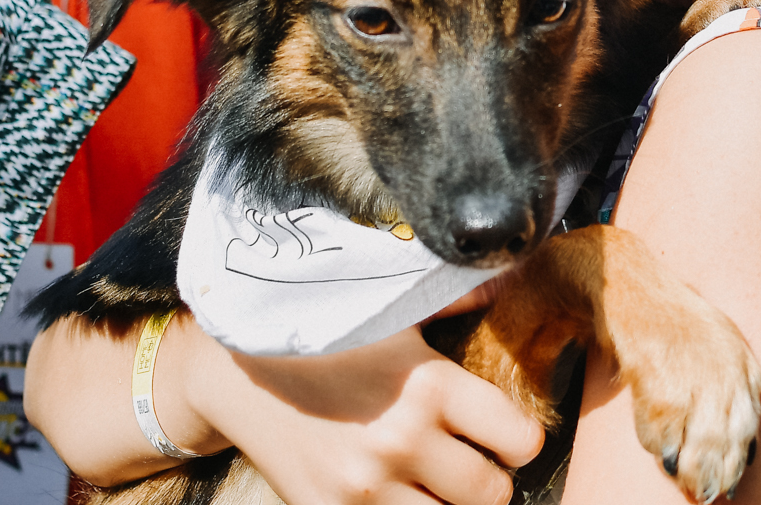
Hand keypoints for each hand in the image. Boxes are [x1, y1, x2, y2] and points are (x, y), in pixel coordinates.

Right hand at [182, 323, 544, 504]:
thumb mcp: (394, 309)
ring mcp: (364, 487)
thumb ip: (456, 300)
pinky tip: (395, 490)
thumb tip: (508, 278)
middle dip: (489, 477)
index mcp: (429, 385)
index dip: (520, 438)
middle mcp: (402, 440)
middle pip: (491, 493)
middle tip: (470, 459)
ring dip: (446, 503)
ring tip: (432, 478)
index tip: (503, 433)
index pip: (520, 439)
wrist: (240, 372)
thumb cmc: (327, 336)